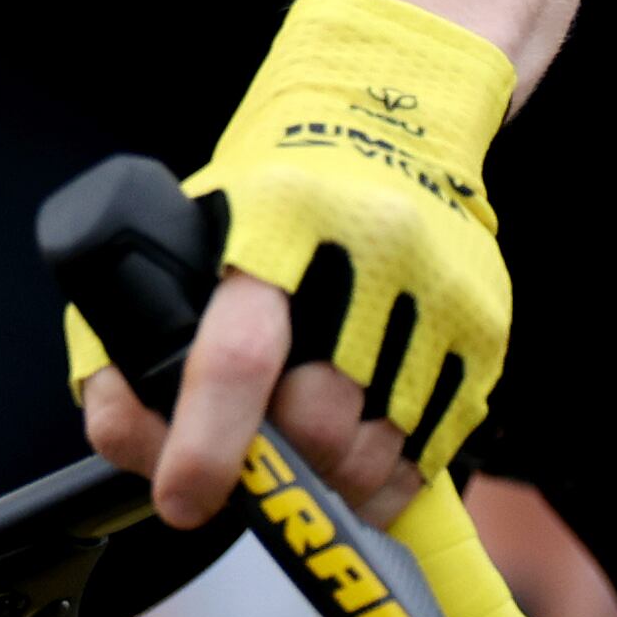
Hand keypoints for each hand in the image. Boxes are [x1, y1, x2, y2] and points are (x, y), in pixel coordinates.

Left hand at [74, 0, 513, 527]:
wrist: (391, 117)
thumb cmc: (265, 195)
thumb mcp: (189, 226)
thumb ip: (139, 324)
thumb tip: (133, 435)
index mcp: (275, 217)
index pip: (239, 355)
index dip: (205, 444)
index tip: (181, 499)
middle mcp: (368, 250)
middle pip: (315, 420)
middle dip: (277, 465)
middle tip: (252, 464)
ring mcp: (437, 292)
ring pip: (373, 452)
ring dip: (328, 478)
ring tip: (304, 446)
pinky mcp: (483, 331)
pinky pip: (429, 453)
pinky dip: (382, 480)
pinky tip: (355, 451)